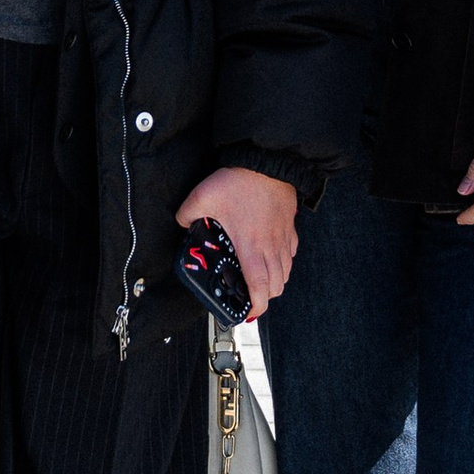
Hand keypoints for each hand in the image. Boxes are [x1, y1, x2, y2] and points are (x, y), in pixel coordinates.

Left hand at [177, 166, 297, 316]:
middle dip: (264, 297)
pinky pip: (291, 252)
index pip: (259, 287)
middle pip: (276, 285)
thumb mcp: (202, 197)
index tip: (247, 312)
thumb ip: (187, 214)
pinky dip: (283, 261)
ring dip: (274, 281)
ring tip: (259, 279)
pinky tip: (271, 255)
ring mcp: (283, 236)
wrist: (267, 161)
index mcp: (250, 246)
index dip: (256, 305)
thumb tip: (182, 223)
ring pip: (286, 272)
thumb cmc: (239, 181)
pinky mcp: (290, 226)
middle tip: (249, 295)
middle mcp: (270, 246)